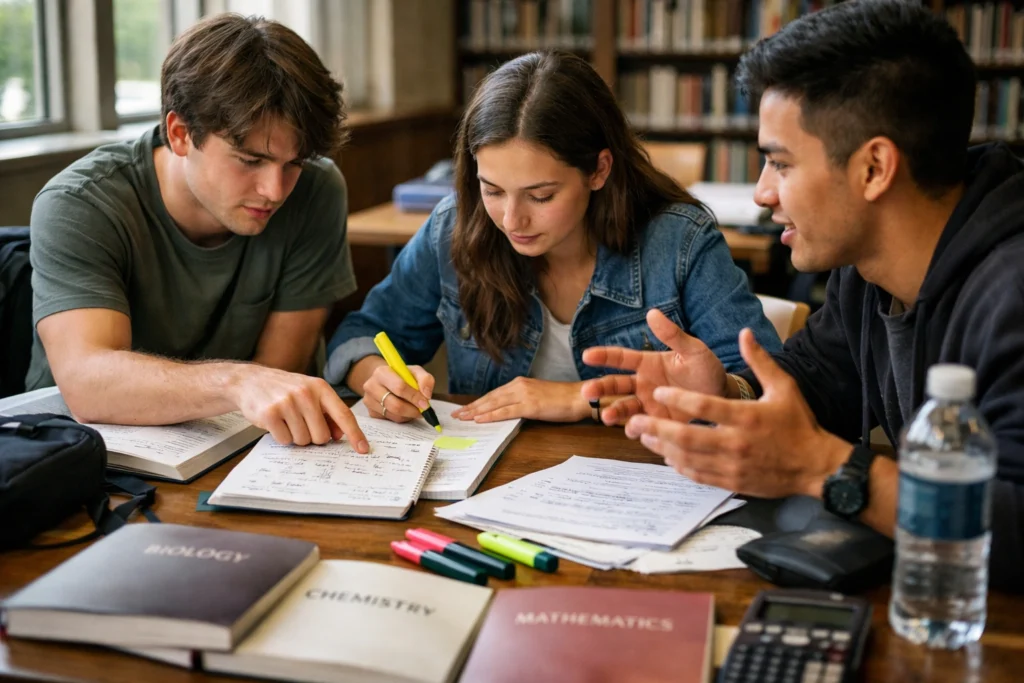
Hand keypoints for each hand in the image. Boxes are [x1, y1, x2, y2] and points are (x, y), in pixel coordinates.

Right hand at [230, 366, 367, 450]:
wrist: (250, 381)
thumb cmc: (284, 390)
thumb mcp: (309, 393)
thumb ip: (327, 412)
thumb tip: (340, 435)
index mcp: (320, 388)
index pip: (344, 414)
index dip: (355, 434)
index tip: (363, 449)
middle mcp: (306, 393)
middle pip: (322, 436)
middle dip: (313, 437)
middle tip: (301, 424)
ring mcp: (287, 403)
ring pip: (303, 440)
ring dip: (296, 436)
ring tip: (286, 420)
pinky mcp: (270, 414)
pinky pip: (285, 440)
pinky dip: (281, 437)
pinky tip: (276, 422)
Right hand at [359, 358, 435, 424]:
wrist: (385, 381)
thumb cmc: (402, 376)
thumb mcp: (415, 371)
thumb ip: (425, 379)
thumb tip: (426, 395)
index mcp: (382, 372)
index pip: (399, 387)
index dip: (414, 397)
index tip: (426, 404)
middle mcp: (371, 386)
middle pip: (395, 405)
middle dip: (412, 410)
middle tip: (423, 411)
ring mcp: (369, 401)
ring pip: (393, 415)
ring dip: (409, 415)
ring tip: (415, 409)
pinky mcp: (371, 413)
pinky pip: (390, 420)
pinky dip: (402, 418)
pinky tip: (406, 411)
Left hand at [452, 377, 589, 422]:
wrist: (579, 397)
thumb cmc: (562, 399)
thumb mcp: (538, 396)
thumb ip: (522, 400)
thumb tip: (508, 410)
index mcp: (520, 383)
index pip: (494, 394)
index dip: (478, 402)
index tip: (465, 409)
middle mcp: (519, 386)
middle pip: (490, 398)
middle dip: (471, 407)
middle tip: (456, 415)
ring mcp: (524, 395)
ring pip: (494, 404)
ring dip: (476, 411)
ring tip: (462, 418)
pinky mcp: (529, 405)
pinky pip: (505, 411)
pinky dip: (491, 415)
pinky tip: (480, 419)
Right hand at [581, 309, 728, 425]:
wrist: (723, 398)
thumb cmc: (707, 370)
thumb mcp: (693, 350)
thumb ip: (673, 335)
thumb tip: (652, 313)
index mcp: (648, 363)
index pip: (620, 358)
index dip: (603, 355)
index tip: (587, 355)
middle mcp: (643, 384)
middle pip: (614, 385)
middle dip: (600, 388)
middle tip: (587, 392)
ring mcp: (647, 404)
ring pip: (623, 407)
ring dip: (613, 412)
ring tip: (607, 417)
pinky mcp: (656, 422)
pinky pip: (640, 426)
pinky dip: (634, 429)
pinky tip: (633, 430)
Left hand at [624, 328, 850, 497]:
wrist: (816, 466)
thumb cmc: (799, 424)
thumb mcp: (784, 387)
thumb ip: (760, 360)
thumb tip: (744, 332)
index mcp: (747, 417)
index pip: (705, 407)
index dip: (679, 399)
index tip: (658, 392)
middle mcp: (736, 443)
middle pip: (687, 437)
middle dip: (657, 429)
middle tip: (635, 421)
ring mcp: (733, 466)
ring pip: (688, 458)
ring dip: (662, 448)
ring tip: (643, 436)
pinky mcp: (732, 482)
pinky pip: (698, 475)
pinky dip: (679, 466)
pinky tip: (667, 456)